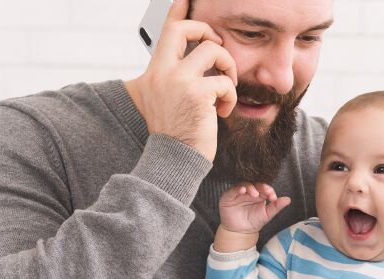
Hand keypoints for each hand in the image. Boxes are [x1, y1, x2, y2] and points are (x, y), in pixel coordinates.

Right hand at [130, 0, 237, 160]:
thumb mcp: (168, 100)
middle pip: (185, 29)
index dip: (177, 11)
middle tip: (218, 47)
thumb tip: (194, 60)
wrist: (174, 159)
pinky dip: (230, 96)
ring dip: (228, 68)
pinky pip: (224, 81)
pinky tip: (223, 111)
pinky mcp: (197, 93)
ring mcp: (178, 80)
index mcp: (154, 72)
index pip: (165, 31)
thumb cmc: (176, 132)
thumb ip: (174, 78)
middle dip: (207, 31)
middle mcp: (162, 71)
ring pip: (213, 51)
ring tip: (226, 87)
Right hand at [218, 183, 290, 234]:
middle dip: (261, 187)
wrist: (240, 232)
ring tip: (255, 194)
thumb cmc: (254, 222)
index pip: (264, 187)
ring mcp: (238, 193)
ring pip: (244, 185)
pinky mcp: (228, 197)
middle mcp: (248, 192)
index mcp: (259, 194)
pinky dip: (238, 189)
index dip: (269, 190)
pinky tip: (243, 190)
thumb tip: (288, 199)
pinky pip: (232, 190)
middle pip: (255, 184)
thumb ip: (276, 207)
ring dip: (250, 187)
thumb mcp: (267, 215)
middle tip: (266, 192)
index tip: (273, 197)